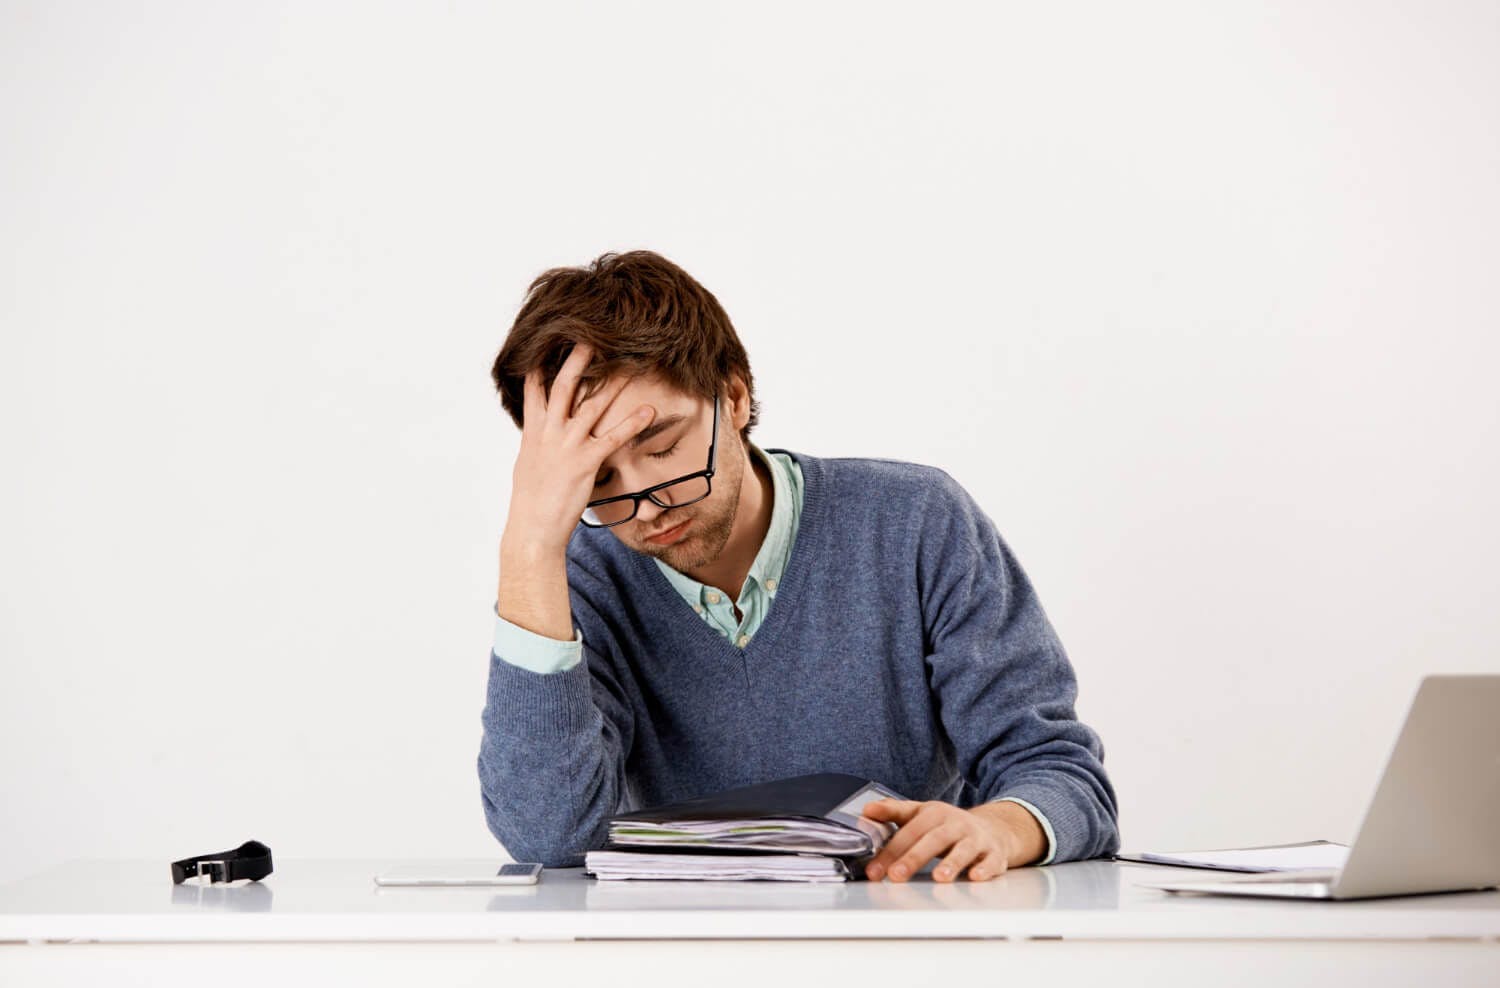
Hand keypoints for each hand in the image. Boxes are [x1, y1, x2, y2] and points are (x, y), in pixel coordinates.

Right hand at [502, 342, 654, 556]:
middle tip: (591, 336)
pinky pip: (613, 437)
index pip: (535, 389)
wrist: (532, 528)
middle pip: (563, 386)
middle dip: (576, 360)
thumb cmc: (531, 501)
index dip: (543, 363)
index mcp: (533, 432)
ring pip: (591, 405)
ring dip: (611, 382)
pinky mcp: (585, 462)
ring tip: (628, 363)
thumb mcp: (529, 464)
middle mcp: (549, 433)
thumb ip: (537, 443)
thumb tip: (539, 432)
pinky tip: (648, 409)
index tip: (551, 341)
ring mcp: (566, 445)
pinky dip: (632, 422)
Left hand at [860, 799, 1032, 882]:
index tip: (874, 870)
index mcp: (934, 813)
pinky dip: (984, 869)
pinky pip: (991, 861)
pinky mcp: (994, 853)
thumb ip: (893, 812)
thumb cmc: (950, 825)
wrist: (993, 828)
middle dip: (913, 858)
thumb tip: (866, 811)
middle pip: (933, 840)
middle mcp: (955, 824)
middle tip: (895, 876)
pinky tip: (975, 877)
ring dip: (951, 863)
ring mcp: (976, 838)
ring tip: (939, 878)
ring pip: (963, 849)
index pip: (908, 832)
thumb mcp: (921, 814)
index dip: (889, 851)